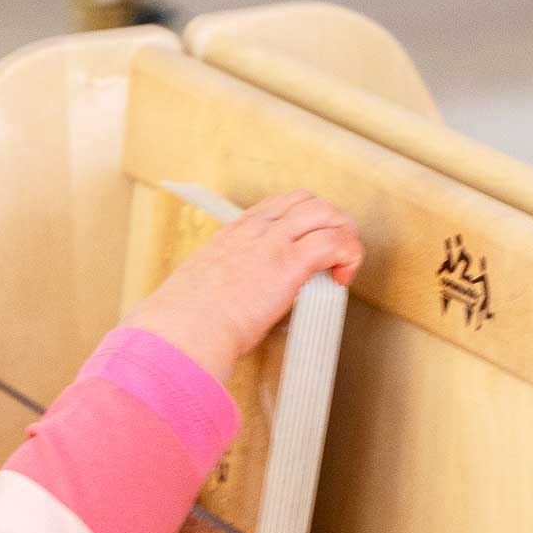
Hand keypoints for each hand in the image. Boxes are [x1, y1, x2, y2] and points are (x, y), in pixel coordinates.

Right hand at [125, 192, 363, 382]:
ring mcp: (273, 242)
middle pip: (309, 201)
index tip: (309, 247)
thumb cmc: (187, 322)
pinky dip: (348, 256)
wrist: (183, 331)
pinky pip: (334, 242)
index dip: (305, 221)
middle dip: (331, 223)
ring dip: (344, 236)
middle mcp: (256, 229)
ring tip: (343, 267)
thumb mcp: (205, 289)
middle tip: (336, 256)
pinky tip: (342, 278)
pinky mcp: (288, 264)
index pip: (281, 205)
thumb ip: (227, 287)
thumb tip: (238, 308)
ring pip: (327, 213)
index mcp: (235, 233)